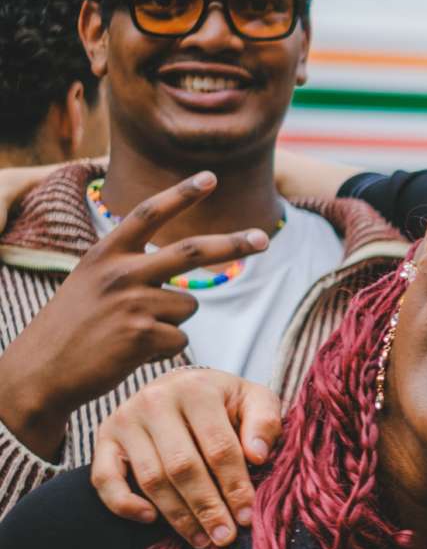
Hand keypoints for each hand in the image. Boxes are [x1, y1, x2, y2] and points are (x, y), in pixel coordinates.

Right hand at [0, 173, 268, 460]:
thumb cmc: (72, 328)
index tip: (211, 176)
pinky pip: (181, 338)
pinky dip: (165, 347)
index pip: (148, 214)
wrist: (40, 372)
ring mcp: (131, 303)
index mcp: (105, 254)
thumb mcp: (91, 281)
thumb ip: (131, 266)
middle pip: (190, 251)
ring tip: (134, 331)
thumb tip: (187, 265)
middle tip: (264, 239)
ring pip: (189, 305)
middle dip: (233, 243)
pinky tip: (131, 352)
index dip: (181, 194)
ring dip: (174, 321)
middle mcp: (119, 272)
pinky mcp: (142, 335)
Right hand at [91, 368, 281, 548]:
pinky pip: (105, 478)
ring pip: (150, 478)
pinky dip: (124, 503)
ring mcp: (125, 420)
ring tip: (201, 539)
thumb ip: (264, 422)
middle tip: (225, 537)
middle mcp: (155, 402)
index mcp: (196, 390)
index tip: (247, 516)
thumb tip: (258, 456)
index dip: (234, 486)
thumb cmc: (224, 400)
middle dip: (207, 508)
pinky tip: (151, 519)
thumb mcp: (253, 399)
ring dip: (177, 515)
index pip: (218, 447)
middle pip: (182, 467)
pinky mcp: (104, 438)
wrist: (183, 385)